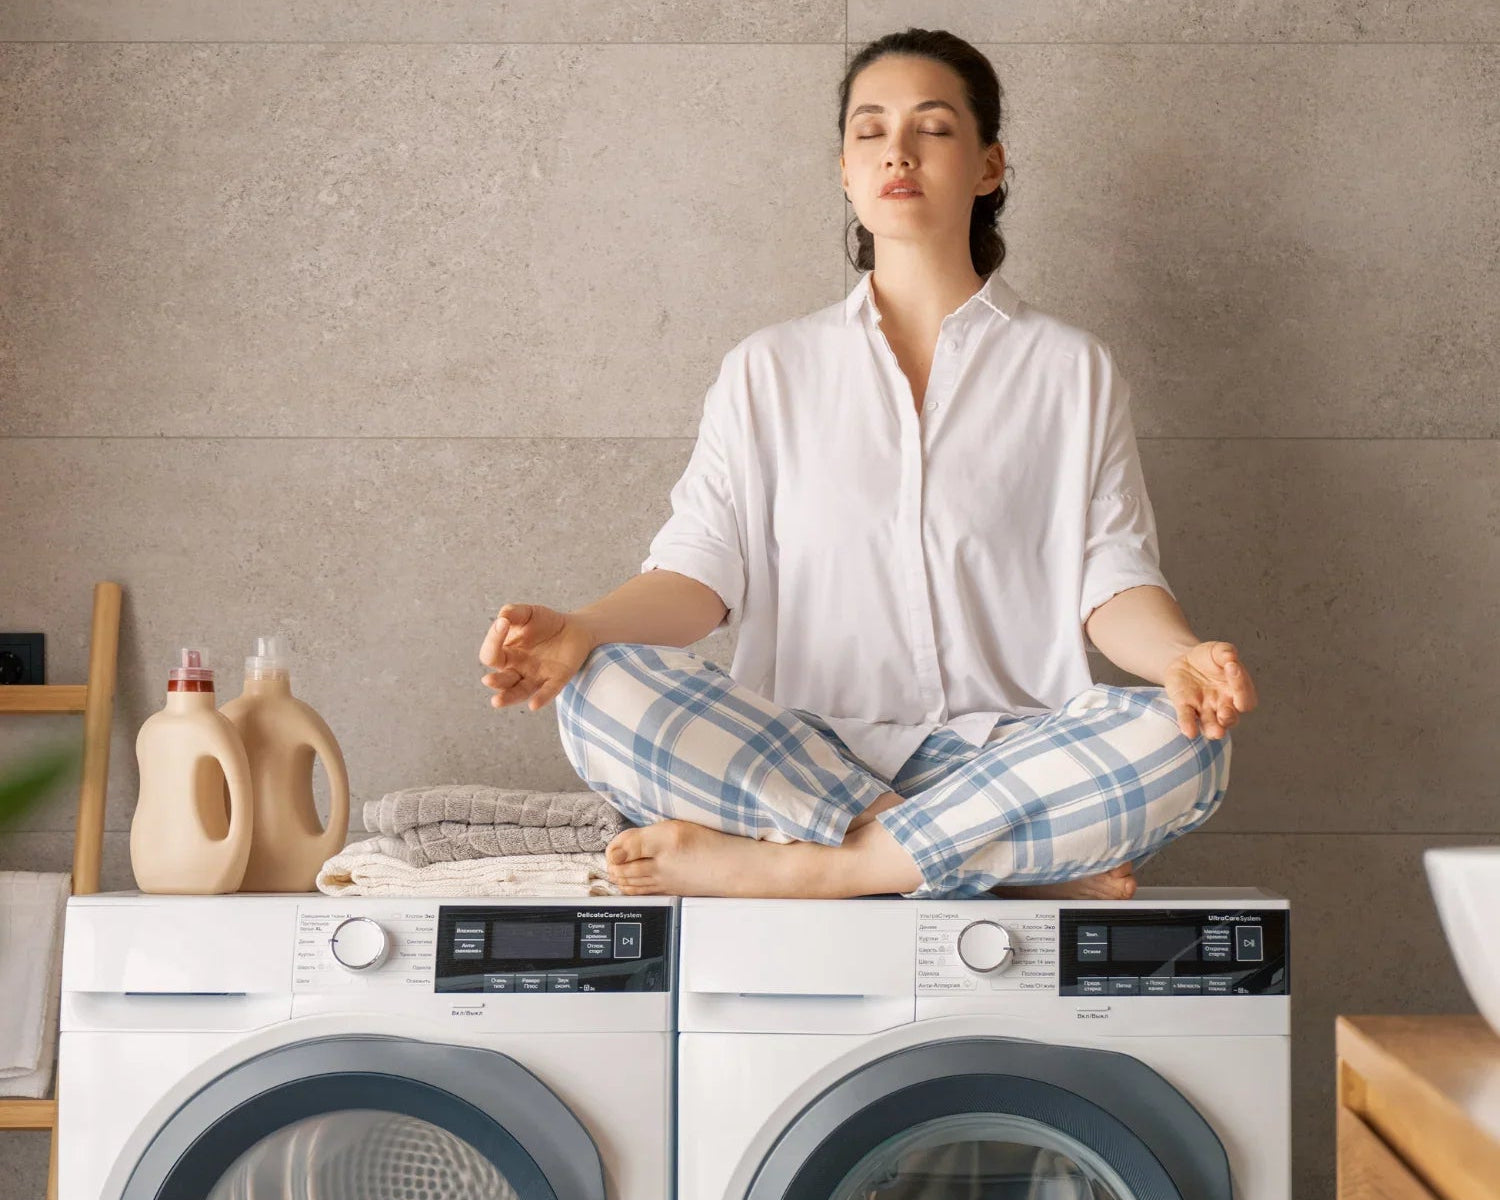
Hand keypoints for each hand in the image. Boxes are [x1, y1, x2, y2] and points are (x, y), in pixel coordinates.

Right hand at [479, 603, 597, 711]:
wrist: (574, 629)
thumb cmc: (546, 622)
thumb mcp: (528, 613)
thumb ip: (512, 613)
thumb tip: (501, 618)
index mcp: (507, 654)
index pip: (492, 654)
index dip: (494, 640)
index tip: (503, 623)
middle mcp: (518, 670)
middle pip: (502, 680)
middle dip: (495, 681)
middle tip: (487, 680)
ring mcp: (536, 677)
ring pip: (519, 692)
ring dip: (509, 697)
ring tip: (496, 702)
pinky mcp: (556, 680)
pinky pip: (547, 692)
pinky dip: (541, 698)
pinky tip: (533, 705)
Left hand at [1163, 641, 1257, 739]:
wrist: (1185, 660)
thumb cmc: (1209, 657)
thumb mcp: (1218, 650)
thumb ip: (1226, 652)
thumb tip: (1231, 656)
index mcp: (1236, 691)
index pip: (1245, 697)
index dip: (1241, 686)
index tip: (1232, 667)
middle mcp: (1224, 704)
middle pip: (1231, 718)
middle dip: (1229, 717)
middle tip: (1225, 712)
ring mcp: (1205, 709)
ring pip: (1212, 725)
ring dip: (1214, 729)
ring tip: (1216, 732)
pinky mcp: (1186, 707)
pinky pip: (1188, 719)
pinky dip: (1189, 725)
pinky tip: (1189, 731)